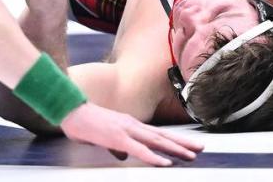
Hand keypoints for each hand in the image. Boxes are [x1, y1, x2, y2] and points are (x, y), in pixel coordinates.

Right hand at [59, 102, 203, 165]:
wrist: (71, 109)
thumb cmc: (85, 122)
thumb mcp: (105, 136)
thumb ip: (116, 146)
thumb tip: (122, 156)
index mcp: (131, 125)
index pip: (158, 134)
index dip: (175, 140)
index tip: (190, 145)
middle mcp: (133, 125)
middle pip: (163, 136)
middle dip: (183, 143)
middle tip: (201, 148)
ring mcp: (126, 130)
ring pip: (157, 142)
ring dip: (175, 149)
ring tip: (191, 156)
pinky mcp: (117, 137)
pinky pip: (139, 150)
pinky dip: (153, 157)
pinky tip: (165, 163)